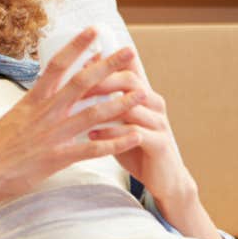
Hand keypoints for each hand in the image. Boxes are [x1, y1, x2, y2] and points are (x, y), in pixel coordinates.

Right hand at [0, 27, 147, 208]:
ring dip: (121, 102)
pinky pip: (92, 148)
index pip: (58, 65)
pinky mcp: (57, 158)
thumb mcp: (10, 119)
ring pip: (94, 113)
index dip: (78, 46)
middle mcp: (45, 113)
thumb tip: (43, 93)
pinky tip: (134, 136)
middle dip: (109, 66)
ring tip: (143, 92)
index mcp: (32, 100)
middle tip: (130, 52)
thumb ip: (32, 107)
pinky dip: (116, 142)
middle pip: (83, 82)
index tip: (95, 31)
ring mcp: (52, 135)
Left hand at [82, 50, 199, 207]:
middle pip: (130, 81)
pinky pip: (134, 133)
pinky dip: (111, 133)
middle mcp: (154, 103)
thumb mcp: (120, 119)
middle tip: (73, 85)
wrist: (164, 177)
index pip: (127, 68)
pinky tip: (91, 135)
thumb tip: (79, 80)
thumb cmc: (134, 146)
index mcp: (144, 94)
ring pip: (131, 106)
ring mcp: (159, 122)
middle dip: (100, 80)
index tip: (77, 61)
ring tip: (76, 110)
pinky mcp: (160, 144)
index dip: (105, 62)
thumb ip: (106, 101)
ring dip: (102, 107)